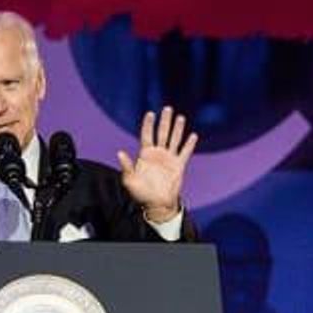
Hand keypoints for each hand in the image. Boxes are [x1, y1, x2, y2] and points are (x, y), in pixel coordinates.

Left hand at [117, 106, 198, 223]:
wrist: (157, 204)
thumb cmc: (141, 193)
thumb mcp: (130, 180)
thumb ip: (126, 166)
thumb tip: (120, 153)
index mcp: (145, 154)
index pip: (146, 135)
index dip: (148, 124)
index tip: (150, 113)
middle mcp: (158, 154)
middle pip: (162, 133)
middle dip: (165, 121)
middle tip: (167, 108)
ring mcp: (169, 158)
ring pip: (174, 140)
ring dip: (177, 129)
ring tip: (180, 117)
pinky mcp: (179, 165)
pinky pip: (184, 153)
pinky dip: (189, 145)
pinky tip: (193, 135)